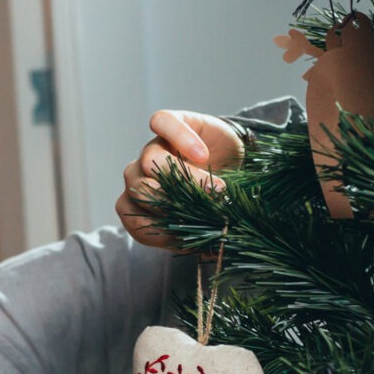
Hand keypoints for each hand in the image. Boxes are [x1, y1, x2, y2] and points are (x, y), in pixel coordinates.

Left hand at [117, 110, 241, 248]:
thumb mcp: (210, 222)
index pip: (133, 219)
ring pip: (148, 160)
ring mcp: (155, 147)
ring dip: (184, 178)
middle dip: (172, 203)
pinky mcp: (171, 122)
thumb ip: (203, 236)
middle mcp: (143, 176)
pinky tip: (202, 155)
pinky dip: (180, 139)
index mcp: (145, 205)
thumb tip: (213, 250)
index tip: (189, 237)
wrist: (240, 163)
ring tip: (217, 189)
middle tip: (209, 209)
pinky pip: (162, 124)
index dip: (158, 231)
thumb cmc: (219, 199)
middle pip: (139, 189)